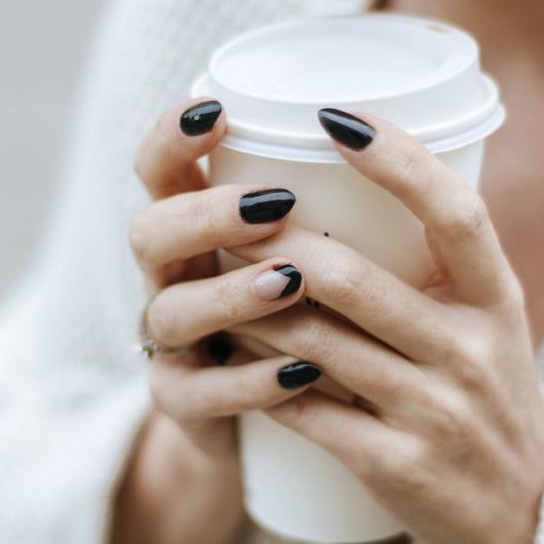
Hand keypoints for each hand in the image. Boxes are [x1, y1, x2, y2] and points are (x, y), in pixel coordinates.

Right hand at [92, 98, 322, 543]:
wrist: (266, 432)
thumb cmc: (302, 321)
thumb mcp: (309, 256)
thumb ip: (326, 210)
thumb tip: (394, 140)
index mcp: (195, 229)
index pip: (160, 169)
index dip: (174, 137)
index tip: (218, 111)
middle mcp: (172, 279)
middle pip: (149, 233)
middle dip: (205, 215)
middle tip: (274, 205)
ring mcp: (172, 345)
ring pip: (170, 313)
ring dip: (230, 294)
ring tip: (291, 282)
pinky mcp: (184, 405)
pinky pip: (200, 393)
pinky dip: (250, 382)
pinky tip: (301, 371)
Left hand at [228, 110, 543, 543]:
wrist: (527, 512)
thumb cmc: (492, 400)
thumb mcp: (492, 327)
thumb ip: (437, 271)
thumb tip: (345, 195)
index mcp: (498, 301)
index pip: (457, 212)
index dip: (398, 159)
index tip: (337, 119)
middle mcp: (471, 352)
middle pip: (352, 278)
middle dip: (274, 243)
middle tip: (228, 219)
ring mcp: (434, 412)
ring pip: (312, 342)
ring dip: (248, 307)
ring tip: (213, 281)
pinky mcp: (395, 464)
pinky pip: (304, 408)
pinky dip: (256, 376)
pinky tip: (227, 355)